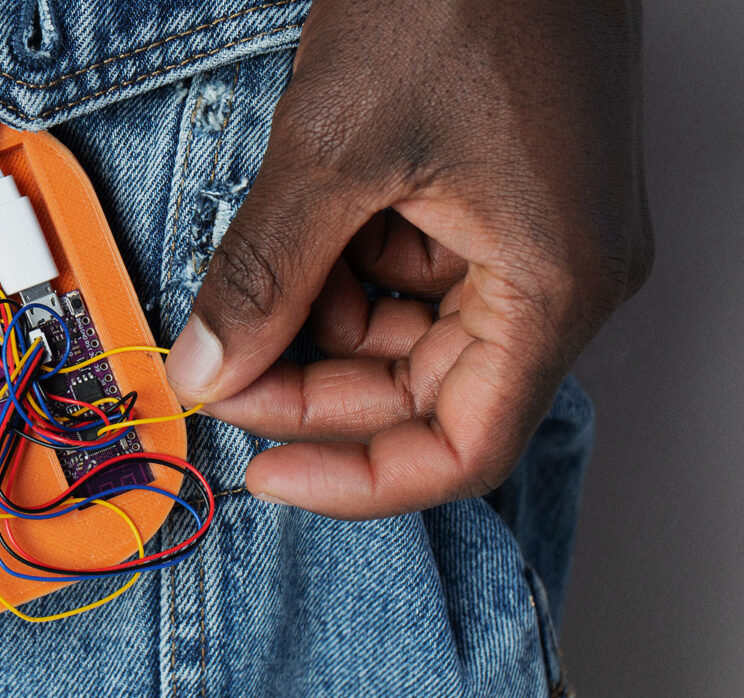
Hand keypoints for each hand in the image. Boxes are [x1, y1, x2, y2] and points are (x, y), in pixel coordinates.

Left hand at [165, 0, 651, 518]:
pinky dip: (344, 268)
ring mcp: (533, 237)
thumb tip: (208, 367)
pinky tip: (298, 231)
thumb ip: (264, 274)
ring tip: (252, 277)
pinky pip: (412, 272)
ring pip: (410, 335)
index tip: (264, 472)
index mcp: (553, 283)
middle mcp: (561, 276)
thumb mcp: (333, 147)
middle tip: (222, 367)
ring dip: (320, 322)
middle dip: (314, 386)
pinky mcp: (500, 200)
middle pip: (426, 395)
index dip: (356, 478)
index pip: (461, 446)